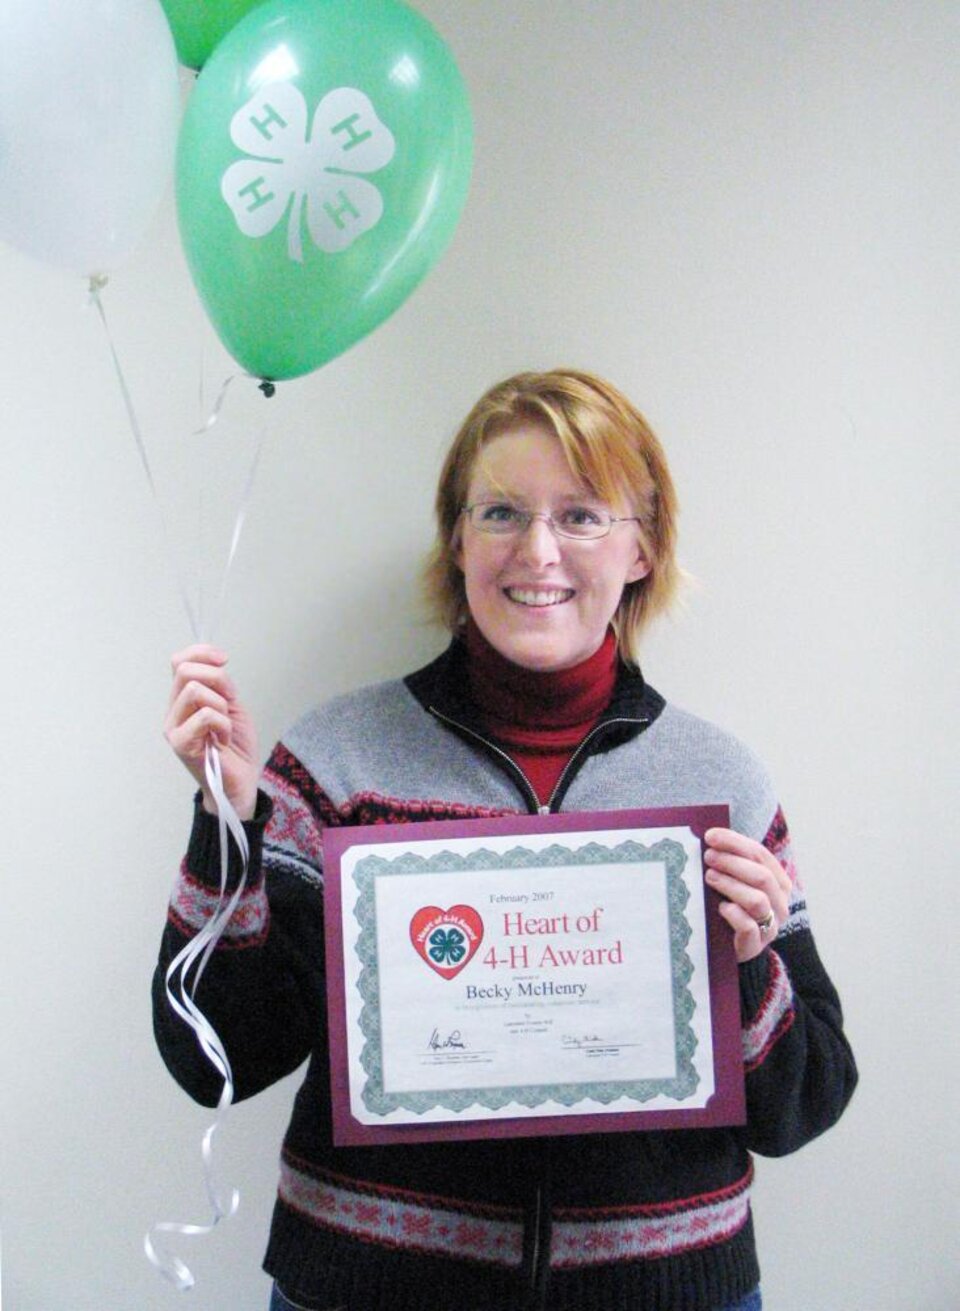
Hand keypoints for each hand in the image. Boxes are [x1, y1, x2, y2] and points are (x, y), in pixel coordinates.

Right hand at [164, 644, 260, 819]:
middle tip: (229, 702)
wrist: (241, 780)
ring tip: (224, 727)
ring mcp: (173, 727)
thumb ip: (219, 683)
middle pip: (185, 670)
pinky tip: (223, 739)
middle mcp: (173, 711)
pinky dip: (223, 724)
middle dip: (217, 679)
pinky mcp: (180, 744)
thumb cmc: (235, 745)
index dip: (203, 652)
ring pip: (195, 691)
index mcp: (183, 698)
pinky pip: (205, 715)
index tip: (225, 660)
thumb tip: (215, 660)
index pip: (180, 661)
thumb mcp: (232, 705)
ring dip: (221, 706)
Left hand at [703, 827, 791, 963]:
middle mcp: (780, 903)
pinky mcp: (755, 945)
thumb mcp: (734, 882)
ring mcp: (770, 925)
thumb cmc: (732, 907)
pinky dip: (734, 914)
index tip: (711, 836)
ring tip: (710, 877)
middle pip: (761, 876)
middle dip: (732, 862)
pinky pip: (749, 926)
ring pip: (757, 900)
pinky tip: (720, 907)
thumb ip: (730, 863)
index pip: (760, 855)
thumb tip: (709, 839)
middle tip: (708, 856)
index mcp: (778, 882)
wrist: (733, 948)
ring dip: (731, 885)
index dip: (735, 842)